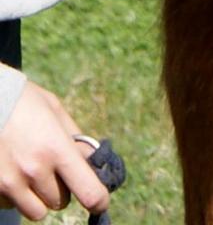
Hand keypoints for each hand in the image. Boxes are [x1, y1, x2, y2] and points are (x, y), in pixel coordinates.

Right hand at [0, 81, 109, 220]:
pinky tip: (13, 173)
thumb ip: (75, 138)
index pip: (88, 191)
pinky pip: (13, 206)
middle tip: (55, 169)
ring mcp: (11, 182)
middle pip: (61, 202)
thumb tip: (92, 162)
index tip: (100, 202)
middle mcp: (34, 169)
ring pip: (37, 211)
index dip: (99, 200)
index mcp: (56, 148)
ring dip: (40, 198)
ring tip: (33, 173)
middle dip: (62, 188)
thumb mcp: (55, 110)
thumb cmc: (23, 101)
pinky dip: (16, 196)